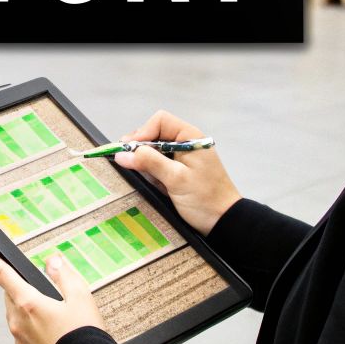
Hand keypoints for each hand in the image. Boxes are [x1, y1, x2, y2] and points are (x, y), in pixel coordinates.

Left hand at [0, 254, 107, 343]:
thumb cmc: (84, 337)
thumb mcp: (80, 297)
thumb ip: (64, 275)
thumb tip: (52, 261)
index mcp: (28, 304)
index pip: (5, 278)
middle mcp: (18, 322)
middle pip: (10, 297)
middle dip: (20, 290)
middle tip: (43, 294)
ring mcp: (20, 340)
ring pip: (15, 317)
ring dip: (25, 311)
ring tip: (51, 315)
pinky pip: (22, 335)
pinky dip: (30, 329)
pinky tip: (50, 333)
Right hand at [113, 109, 242, 235]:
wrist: (223, 222)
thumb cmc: (205, 199)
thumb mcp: (176, 179)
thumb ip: (149, 162)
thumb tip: (121, 154)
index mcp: (190, 138)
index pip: (160, 121)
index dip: (142, 132)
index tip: (130, 150)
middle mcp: (186, 143)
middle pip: (155, 134)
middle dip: (140, 147)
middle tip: (126, 161)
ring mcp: (182, 157)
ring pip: (154, 149)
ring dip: (144, 160)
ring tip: (139, 174)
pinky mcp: (179, 170)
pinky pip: (158, 163)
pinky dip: (150, 170)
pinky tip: (149, 181)